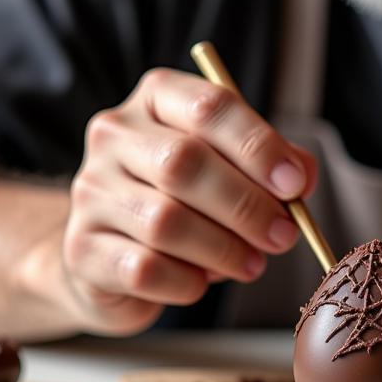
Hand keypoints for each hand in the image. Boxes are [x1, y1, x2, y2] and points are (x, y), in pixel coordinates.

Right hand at [62, 68, 315, 334]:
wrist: (111, 254)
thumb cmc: (186, 200)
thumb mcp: (233, 167)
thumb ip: (273, 164)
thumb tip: (301, 178)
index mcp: (156, 99)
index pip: (209, 105)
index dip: (257, 145)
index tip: (293, 184)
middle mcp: (114, 135)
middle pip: (184, 162)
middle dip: (245, 204)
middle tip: (283, 235)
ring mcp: (90, 191)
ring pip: (164, 220)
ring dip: (223, 248)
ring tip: (252, 264)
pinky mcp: (80, 248)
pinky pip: (144, 268)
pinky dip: (187, 281)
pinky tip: (202, 282)